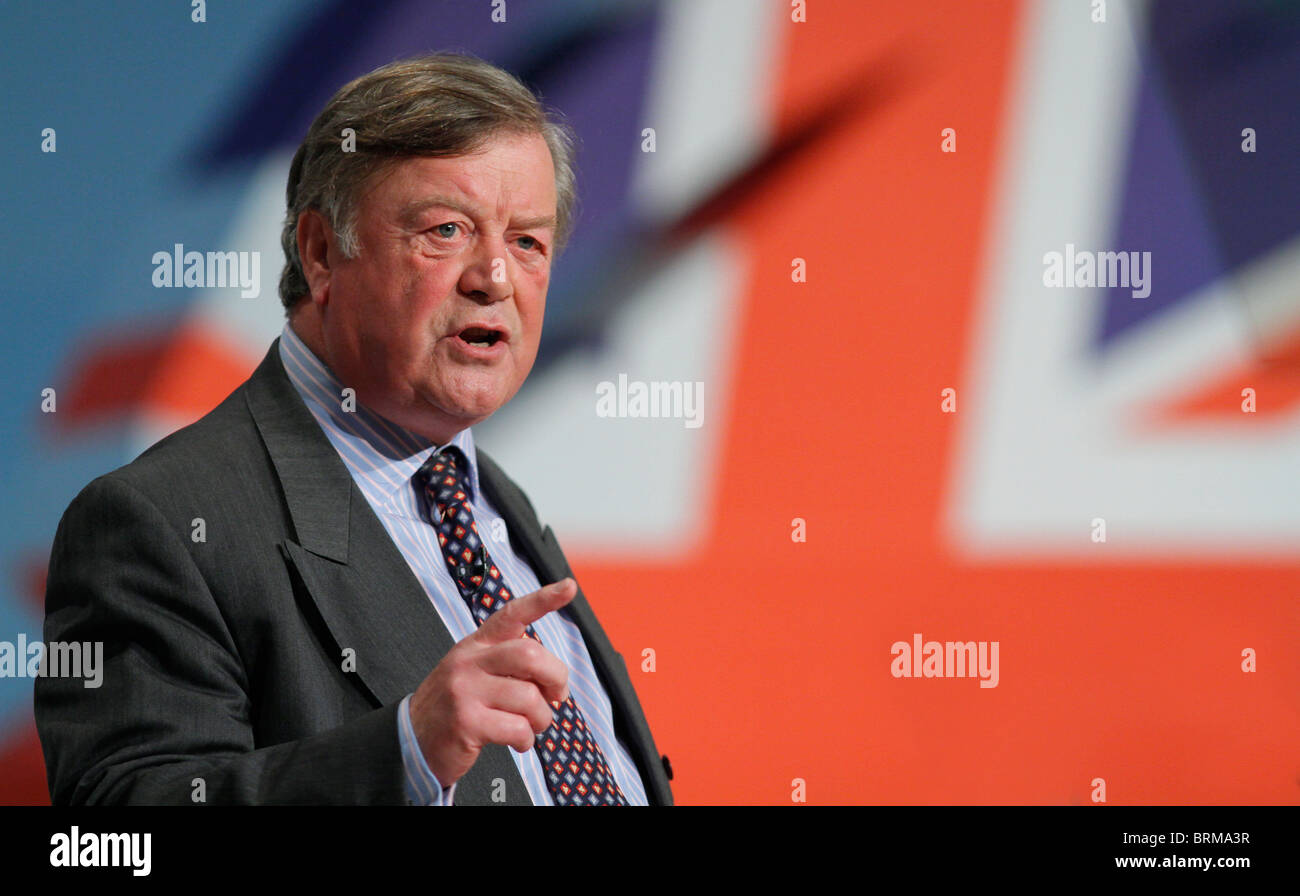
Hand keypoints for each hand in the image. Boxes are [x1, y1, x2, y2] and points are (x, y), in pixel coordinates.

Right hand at [408, 577, 576, 786]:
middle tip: (556, 696)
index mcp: (476, 645)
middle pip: (530, 655)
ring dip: (541, 719)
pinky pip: (517, 728)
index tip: (569, 586)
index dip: (543, 600)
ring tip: (530, 726)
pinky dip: (526, 740)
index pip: (512, 614)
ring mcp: (465, 691)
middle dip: (556, 678)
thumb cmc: (457, 706)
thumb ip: (510, 666)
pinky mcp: (466, 723)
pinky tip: (518, 741)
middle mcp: (469, 662)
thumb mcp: (476, 672)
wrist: (413, 739)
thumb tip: (556, 680)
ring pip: (529, 698)